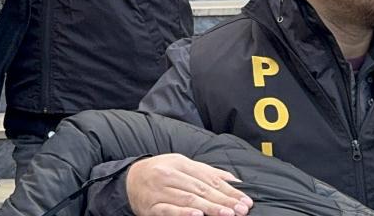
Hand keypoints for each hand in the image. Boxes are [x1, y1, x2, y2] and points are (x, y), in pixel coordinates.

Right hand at [126, 154, 251, 215]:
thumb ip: (207, 172)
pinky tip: (197, 215)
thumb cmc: (160, 172)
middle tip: (241, 210)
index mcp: (180, 163)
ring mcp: (159, 191)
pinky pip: (168, 210)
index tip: (245, 201)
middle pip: (201, 189)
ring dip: (209, 208)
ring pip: (188, 199)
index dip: (229, 190)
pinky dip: (183, 213)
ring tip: (227, 214)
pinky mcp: (151, 207)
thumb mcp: (182, 166)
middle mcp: (169, 175)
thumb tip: (235, 180)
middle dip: (223, 201)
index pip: (209, 178)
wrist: (128, 180)